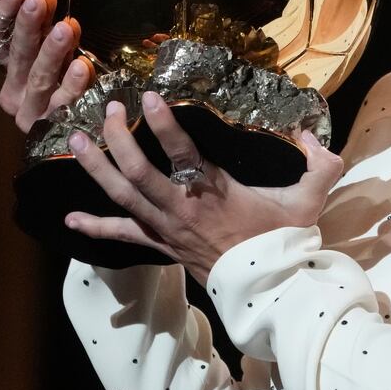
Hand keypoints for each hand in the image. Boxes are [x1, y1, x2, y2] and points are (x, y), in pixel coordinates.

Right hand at [0, 0, 95, 132]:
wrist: (80, 134)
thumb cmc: (65, 80)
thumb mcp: (54, 49)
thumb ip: (49, 26)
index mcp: (5, 66)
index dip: (1, 11)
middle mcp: (13, 88)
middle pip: (16, 54)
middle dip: (28, 26)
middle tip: (37, 1)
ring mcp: (32, 110)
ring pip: (39, 78)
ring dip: (52, 52)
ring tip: (64, 28)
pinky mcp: (54, 126)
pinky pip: (64, 103)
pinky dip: (73, 85)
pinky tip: (82, 67)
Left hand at [65, 92, 345, 282]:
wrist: (269, 291)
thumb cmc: (283, 243)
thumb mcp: (309, 201)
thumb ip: (320, 165)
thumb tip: (313, 136)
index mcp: (215, 193)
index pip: (183, 154)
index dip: (164, 126)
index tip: (149, 98)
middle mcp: (183, 209)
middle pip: (138, 173)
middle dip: (118, 139)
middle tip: (108, 109)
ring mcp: (167, 229)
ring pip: (123, 197)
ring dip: (95, 169)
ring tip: (74, 141)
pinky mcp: (161, 246)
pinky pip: (122, 236)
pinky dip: (95, 227)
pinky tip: (70, 219)